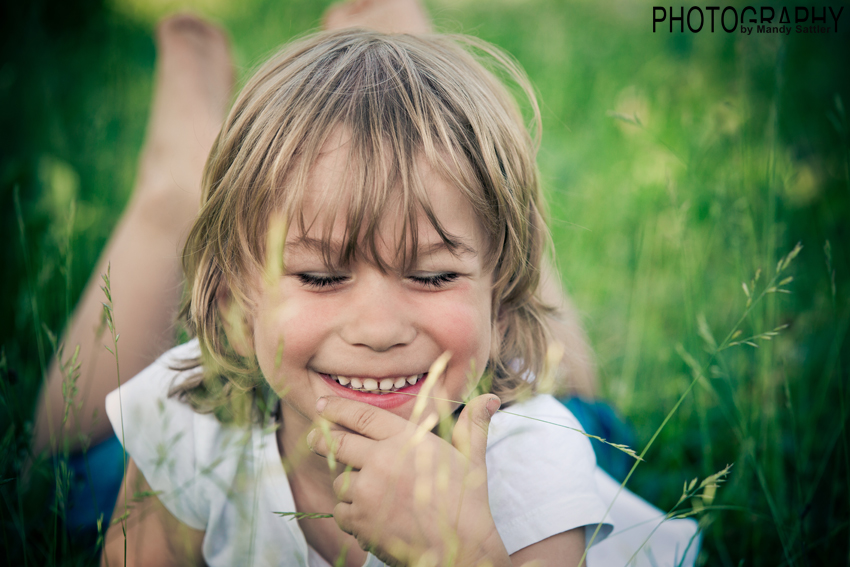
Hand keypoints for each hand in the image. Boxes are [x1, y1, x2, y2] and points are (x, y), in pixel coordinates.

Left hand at [307, 394, 510, 566]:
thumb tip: (490, 398)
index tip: (322, 404)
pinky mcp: (360, 518)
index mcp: (406, 439)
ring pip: (339, 479)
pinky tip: (366, 515)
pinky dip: (349, 512)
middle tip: (314, 437)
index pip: (361, 415)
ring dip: (346, 484)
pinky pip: (340, 510)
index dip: (337, 408)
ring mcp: (368, 490)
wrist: (460, 548)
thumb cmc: (467, 502)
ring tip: (364, 491)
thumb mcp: (471, 458)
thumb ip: (473, 424)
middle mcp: (382, 460)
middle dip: (321, 438)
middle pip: (337, 442)